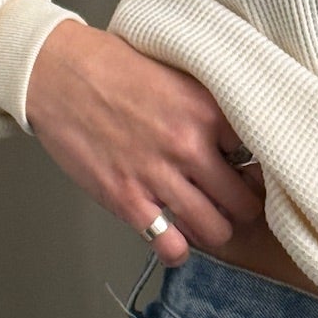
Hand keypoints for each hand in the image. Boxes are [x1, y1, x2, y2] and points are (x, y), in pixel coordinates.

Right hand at [24, 18, 266, 266]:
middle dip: (242, 205)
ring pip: (215, 230)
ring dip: (215, 229)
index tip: (249, 168)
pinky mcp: (127, 200)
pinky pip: (171, 246)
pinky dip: (177, 250)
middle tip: (232, 200)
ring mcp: (158, 176)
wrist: (56, 73)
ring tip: (206, 219)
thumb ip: (208, 104)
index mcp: (207, 110)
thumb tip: (236, 135)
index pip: (260, 154)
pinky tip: (175, 238)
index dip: (257, 165)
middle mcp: (188, 146)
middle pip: (244, 201)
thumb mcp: (175, 71)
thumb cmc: (112, 67)